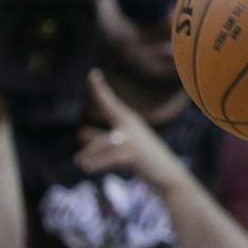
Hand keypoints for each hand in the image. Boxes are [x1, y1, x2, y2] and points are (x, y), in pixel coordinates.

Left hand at [76, 71, 185, 186]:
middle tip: (94, 73)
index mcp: (129, 121)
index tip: (93, 73)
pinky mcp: (133, 154)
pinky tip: (86, 167)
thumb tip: (80, 132)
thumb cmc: (146, 160)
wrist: (169, 174)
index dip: (100, 88)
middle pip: (111, 107)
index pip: (110, 103)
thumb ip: (100, 139)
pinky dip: (94, 164)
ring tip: (79, 162)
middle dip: (101, 92)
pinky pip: (108, 159)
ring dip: (89, 154)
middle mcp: (131, 125)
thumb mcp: (121, 147)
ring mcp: (133, 139)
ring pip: (103, 143)